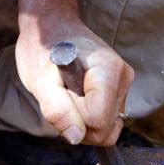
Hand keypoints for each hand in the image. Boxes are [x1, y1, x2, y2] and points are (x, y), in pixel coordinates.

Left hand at [15, 14, 133, 145]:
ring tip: (67, 95)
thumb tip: (76, 137)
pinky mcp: (119, 93)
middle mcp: (123, 78)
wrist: (50, 27)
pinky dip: (87, 118)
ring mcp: (124, 86)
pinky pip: (106, 122)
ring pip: (106, 129)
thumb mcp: (39, 80)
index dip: (73, 117)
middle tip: (60, 96)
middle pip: (105, 129)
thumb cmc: (42, 49)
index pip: (98, 120)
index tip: (59, 93)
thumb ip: (57, 109)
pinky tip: (75, 97)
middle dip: (78, 123)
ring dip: (81, 121)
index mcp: (109, 71)